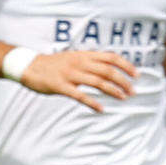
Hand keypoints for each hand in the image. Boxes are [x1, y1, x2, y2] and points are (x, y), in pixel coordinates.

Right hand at [16, 49, 138, 111]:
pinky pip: (80, 96)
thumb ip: (89, 61)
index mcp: (84, 55)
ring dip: (113, 91)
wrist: (28, 66)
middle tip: (133, 92)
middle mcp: (79, 63)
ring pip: (98, 82)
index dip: (126, 66)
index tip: (137, 75)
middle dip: (124, 82)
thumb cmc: (52, 64)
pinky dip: (92, 103)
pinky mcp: (60, 86)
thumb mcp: (73, 57)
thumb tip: (109, 68)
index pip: (111, 57)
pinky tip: (101, 109)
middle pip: (108, 71)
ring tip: (123, 98)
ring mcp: (70, 74)